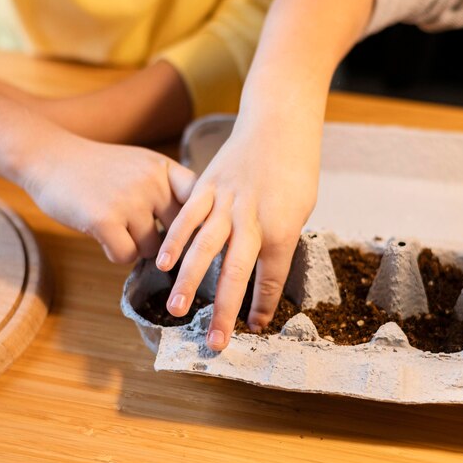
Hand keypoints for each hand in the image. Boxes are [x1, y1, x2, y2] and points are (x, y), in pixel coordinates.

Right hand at [23, 133, 195, 261]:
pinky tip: (103, 237)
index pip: (200, 202)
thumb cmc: (98, 169)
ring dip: (136, 248)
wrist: (49, 157)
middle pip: (178, 234)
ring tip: (117, 229)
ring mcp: (129, 200)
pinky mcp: (105, 219)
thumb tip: (194, 234)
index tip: (197, 240)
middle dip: (164, 243)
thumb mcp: (141, 165)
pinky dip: (116, 253)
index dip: (200, 225)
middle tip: (142, 235)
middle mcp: (152, 182)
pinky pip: (127, 256)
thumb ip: (168, 190)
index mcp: (164, 169)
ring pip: (153, 249)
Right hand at [156, 127, 318, 349]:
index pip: (270, 277)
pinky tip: (162, 262)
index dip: (262, 306)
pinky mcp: (208, 185)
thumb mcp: (300, 207)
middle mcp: (253, 218)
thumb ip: (279, 239)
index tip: (254, 328)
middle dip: (224, 310)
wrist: (279, 121)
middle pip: (236, 272)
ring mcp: (227, 201)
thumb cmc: (295, 167)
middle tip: (213, 341)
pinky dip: (174, 240)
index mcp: (282, 227)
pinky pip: (188, 216)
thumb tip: (265, 270)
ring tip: (175, 309)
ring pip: (205, 247)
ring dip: (189, 281)